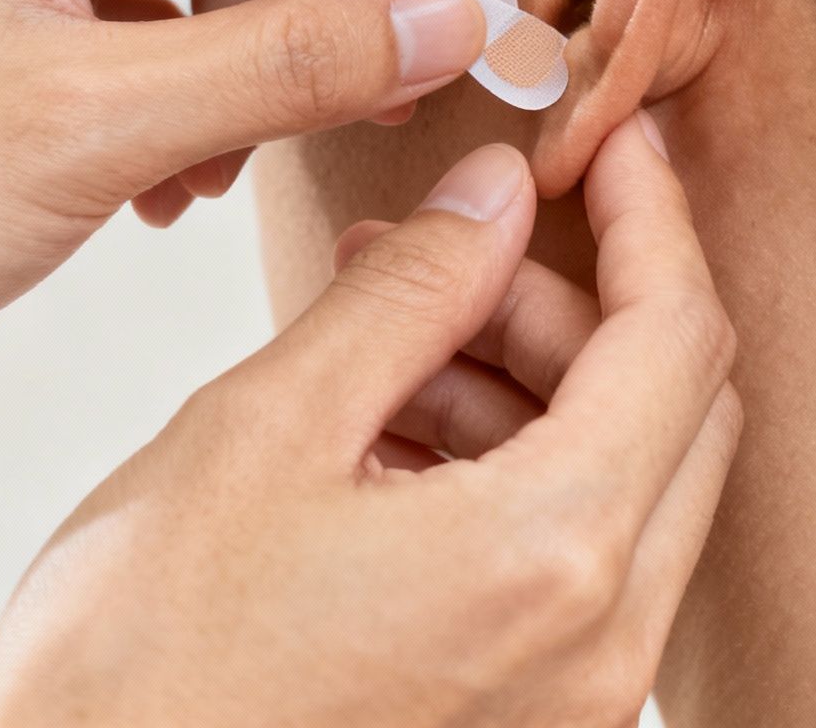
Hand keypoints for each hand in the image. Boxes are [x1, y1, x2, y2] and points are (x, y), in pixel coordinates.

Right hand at [0, 118, 742, 727]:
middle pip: (673, 410)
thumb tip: (492, 194)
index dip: (648, 213)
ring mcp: (577, 706)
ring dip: (531, 387)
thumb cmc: (137, 673)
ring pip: (624, 487)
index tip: (605, 143)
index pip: (678, 336)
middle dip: (571, 302)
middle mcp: (602, 648)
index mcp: (553, 559)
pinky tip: (389, 441)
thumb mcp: (263, 432)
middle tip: (448, 253)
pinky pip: (574, 568)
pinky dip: (511, 478)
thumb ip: (407, 297)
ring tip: (385, 344)